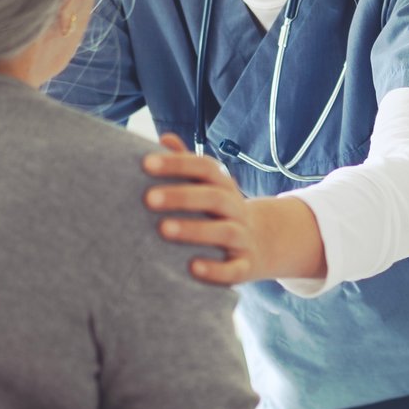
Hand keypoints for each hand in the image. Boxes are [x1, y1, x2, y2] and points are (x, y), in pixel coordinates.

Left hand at [141, 132, 324, 284]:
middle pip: (214, 197)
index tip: (146, 164)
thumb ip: (186, 164)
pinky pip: (234, 269)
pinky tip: (193, 267)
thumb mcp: (208, 186)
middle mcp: (236, 209)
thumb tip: (165, 138)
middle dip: (182, 196)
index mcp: (223, 185)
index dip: (178, 163)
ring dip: (194, 229)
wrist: (262, 243)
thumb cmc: (219, 211)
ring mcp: (243, 238)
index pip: (205, 167)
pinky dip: (216, 270)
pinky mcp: (245, 266)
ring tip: (163, 229)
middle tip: (148, 198)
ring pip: (224, 231)